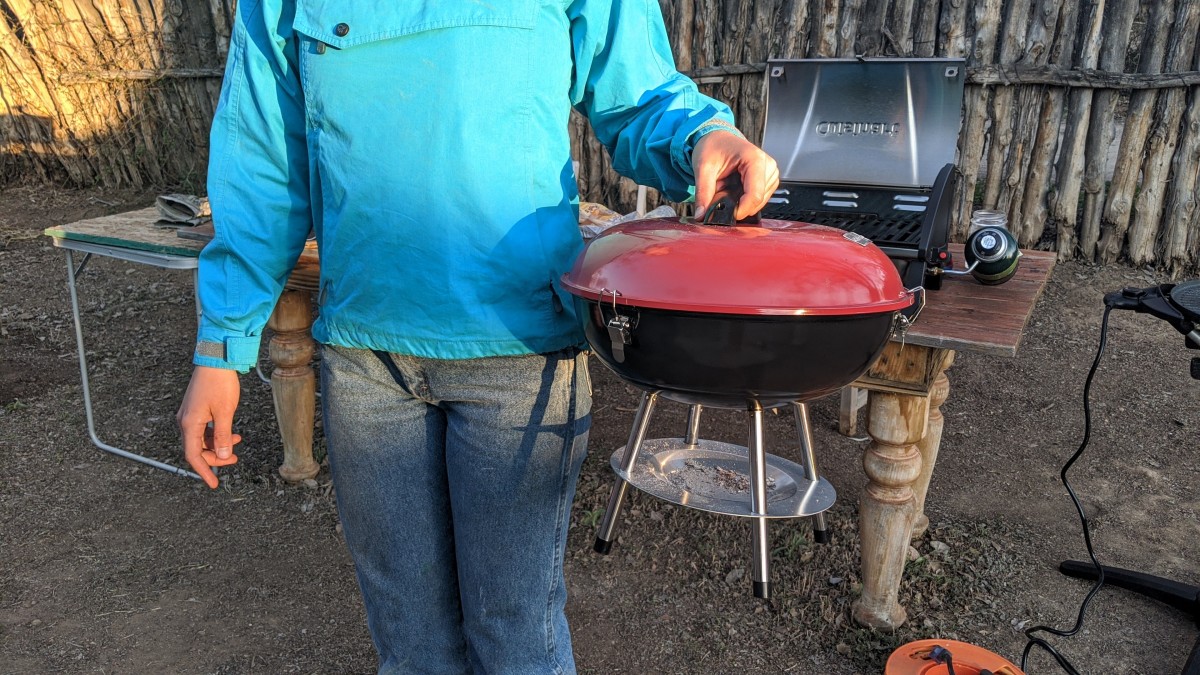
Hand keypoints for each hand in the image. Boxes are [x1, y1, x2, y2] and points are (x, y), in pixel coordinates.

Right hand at [177, 366, 242, 488]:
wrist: (216, 360)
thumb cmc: (220, 383)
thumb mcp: (225, 412)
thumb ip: (223, 436)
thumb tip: (222, 456)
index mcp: (189, 424)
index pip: (194, 456)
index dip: (204, 471)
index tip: (214, 483)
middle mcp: (185, 421)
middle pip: (197, 449)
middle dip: (215, 458)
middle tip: (233, 460)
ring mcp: (190, 415)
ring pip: (201, 440)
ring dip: (217, 445)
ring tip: (236, 443)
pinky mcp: (196, 409)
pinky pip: (204, 429)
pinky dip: (217, 434)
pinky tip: (232, 434)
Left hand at [692, 130, 780, 221]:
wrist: (717, 138)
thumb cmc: (713, 147)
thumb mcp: (703, 168)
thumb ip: (703, 193)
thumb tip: (701, 215)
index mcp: (754, 158)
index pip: (755, 194)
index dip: (741, 210)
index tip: (727, 216)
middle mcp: (767, 165)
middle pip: (758, 200)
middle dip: (738, 205)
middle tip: (721, 193)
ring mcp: (770, 172)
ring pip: (759, 202)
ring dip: (741, 201)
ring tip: (728, 186)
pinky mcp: (769, 179)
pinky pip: (759, 199)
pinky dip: (745, 198)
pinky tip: (735, 188)